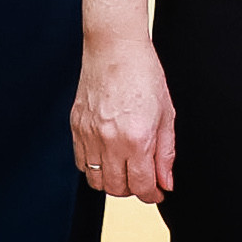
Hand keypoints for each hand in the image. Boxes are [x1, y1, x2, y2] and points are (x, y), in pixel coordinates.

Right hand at [75, 31, 177, 201]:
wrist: (115, 48)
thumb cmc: (143, 74)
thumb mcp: (166, 115)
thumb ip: (165, 153)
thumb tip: (165, 182)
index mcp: (137, 138)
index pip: (141, 186)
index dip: (152, 194)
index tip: (158, 191)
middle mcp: (110, 140)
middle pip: (117, 188)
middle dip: (133, 190)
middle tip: (143, 179)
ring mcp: (89, 134)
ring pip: (96, 180)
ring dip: (113, 181)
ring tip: (126, 168)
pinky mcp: (76, 127)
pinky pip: (81, 162)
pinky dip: (94, 167)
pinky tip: (108, 155)